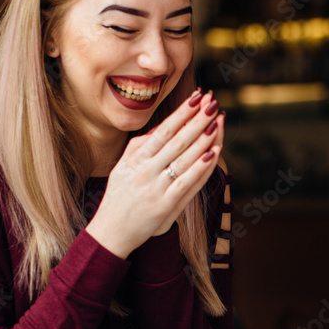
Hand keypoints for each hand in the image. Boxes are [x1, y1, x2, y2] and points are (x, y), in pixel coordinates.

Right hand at [87, 89, 223, 258]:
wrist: (111, 231)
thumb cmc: (120, 197)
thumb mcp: (124, 167)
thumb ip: (140, 147)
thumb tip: (159, 128)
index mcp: (136, 158)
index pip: (164, 129)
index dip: (182, 112)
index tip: (198, 97)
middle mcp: (146, 170)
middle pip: (177, 140)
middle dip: (197, 119)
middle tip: (213, 101)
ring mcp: (156, 187)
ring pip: (184, 158)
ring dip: (203, 138)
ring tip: (217, 120)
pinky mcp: (165, 205)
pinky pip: (187, 182)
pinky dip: (202, 167)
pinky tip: (215, 153)